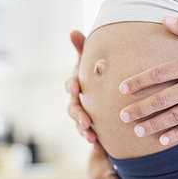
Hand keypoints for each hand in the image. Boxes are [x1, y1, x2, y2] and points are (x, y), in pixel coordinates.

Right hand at [66, 30, 101, 150]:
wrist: (107, 94)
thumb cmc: (98, 72)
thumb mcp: (93, 61)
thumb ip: (84, 48)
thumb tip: (73, 31)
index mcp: (77, 83)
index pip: (70, 84)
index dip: (72, 85)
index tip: (76, 87)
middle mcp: (78, 100)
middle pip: (73, 108)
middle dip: (78, 115)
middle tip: (85, 121)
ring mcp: (84, 114)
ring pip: (80, 124)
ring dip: (84, 131)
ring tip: (91, 138)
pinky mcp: (93, 127)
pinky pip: (91, 135)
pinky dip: (95, 141)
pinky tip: (100, 147)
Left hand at [119, 17, 177, 145]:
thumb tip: (164, 19)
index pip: (160, 73)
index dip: (139, 81)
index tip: (122, 87)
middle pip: (163, 99)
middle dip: (140, 108)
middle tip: (122, 116)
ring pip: (176, 116)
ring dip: (155, 124)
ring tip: (137, 131)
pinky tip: (164, 141)